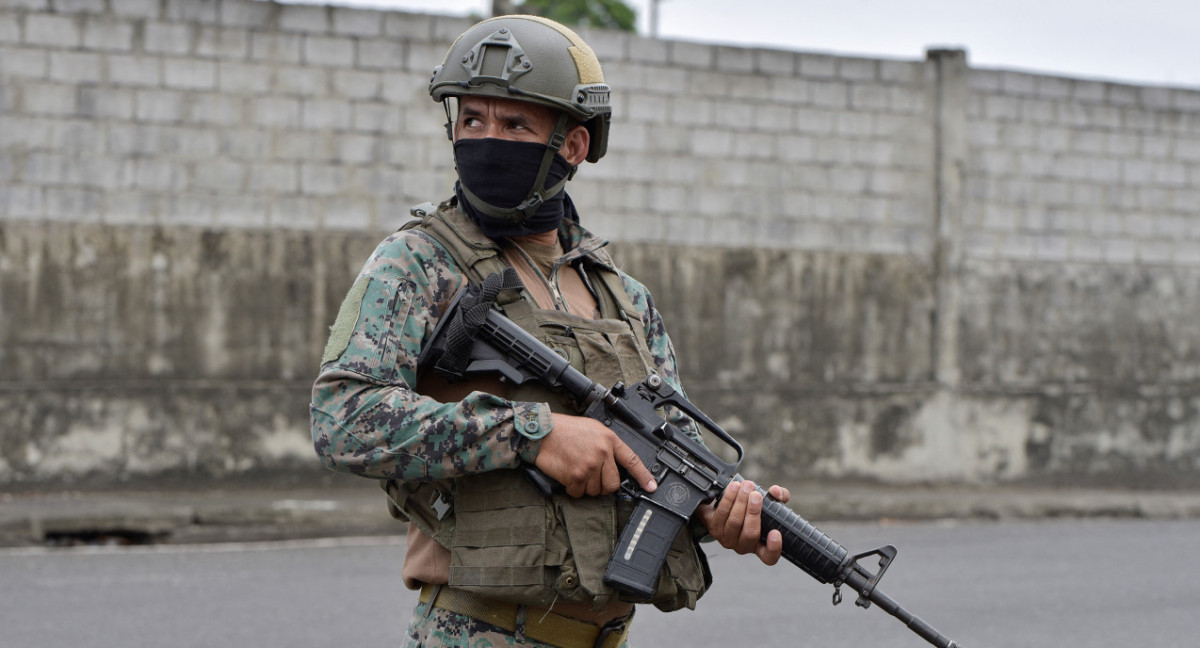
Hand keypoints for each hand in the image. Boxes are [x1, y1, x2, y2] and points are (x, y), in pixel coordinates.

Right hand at [532, 413, 657, 497]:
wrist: (544, 432)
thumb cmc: (566, 430)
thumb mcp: (593, 429)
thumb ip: (607, 444)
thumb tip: (615, 464)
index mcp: (609, 440)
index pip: (632, 460)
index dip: (643, 476)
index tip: (651, 487)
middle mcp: (602, 453)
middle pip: (612, 484)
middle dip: (603, 486)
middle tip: (592, 478)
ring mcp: (589, 465)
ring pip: (595, 491)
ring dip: (586, 487)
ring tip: (576, 472)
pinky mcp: (575, 475)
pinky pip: (579, 493)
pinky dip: (573, 489)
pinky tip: (568, 477)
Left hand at [698, 480, 791, 565]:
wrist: (725, 506)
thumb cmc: (750, 509)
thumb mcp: (769, 504)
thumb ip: (778, 497)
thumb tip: (776, 491)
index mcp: (760, 545)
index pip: (769, 557)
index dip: (774, 548)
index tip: (776, 533)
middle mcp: (743, 546)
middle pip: (750, 534)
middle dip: (753, 512)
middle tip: (756, 495)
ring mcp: (727, 539)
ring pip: (734, 522)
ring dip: (740, 502)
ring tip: (745, 487)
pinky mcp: (714, 529)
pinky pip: (721, 514)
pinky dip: (728, 499)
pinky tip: (734, 488)